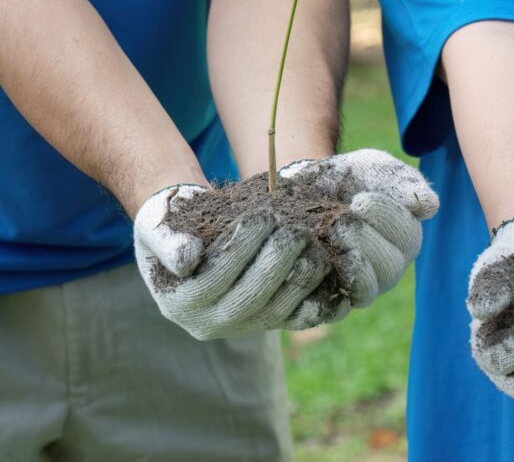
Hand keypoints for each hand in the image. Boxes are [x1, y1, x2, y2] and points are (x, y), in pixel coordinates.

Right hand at [134, 184, 329, 339]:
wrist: (192, 237)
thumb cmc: (172, 225)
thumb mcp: (156, 228)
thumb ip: (168, 242)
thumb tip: (186, 260)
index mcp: (180, 303)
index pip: (216, 276)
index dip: (242, 246)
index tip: (263, 215)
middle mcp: (209, 323)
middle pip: (251, 295)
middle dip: (277, 260)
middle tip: (295, 228)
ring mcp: (242, 327)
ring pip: (277, 308)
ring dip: (300, 276)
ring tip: (312, 242)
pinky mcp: (268, 323)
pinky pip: (297, 317)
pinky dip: (317, 297)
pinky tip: (328, 270)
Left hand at [279, 149, 439, 328]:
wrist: (303, 191)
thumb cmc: (346, 178)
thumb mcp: (374, 167)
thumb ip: (403, 181)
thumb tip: (429, 206)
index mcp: (405, 235)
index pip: (407, 237)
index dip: (386, 218)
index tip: (360, 199)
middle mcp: (390, 264)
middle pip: (390, 266)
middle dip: (363, 238)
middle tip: (338, 219)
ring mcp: (364, 285)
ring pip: (369, 289)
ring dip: (347, 261)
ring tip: (327, 236)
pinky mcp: (335, 299)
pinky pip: (339, 306)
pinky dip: (327, 286)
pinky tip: (318, 261)